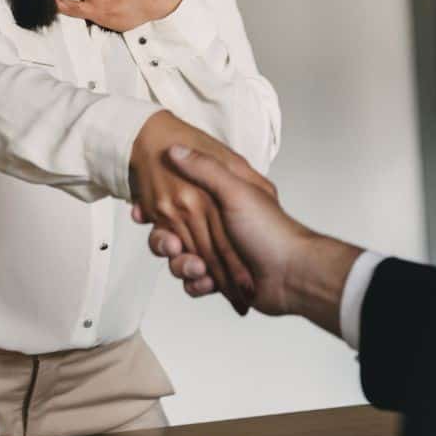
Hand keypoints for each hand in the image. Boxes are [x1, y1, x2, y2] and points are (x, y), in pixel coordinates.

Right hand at [129, 111, 276, 314]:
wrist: (294, 272)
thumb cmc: (270, 229)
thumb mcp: (237, 190)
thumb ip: (206, 170)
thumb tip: (177, 150)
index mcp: (218, 200)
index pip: (178, 200)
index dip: (156, 207)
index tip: (142, 212)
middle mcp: (215, 225)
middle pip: (174, 232)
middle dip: (166, 243)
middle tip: (171, 246)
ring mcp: (218, 253)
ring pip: (180, 259)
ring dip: (182, 267)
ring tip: (195, 269)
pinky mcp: (220, 279)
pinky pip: (193, 282)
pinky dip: (195, 285)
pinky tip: (204, 283)